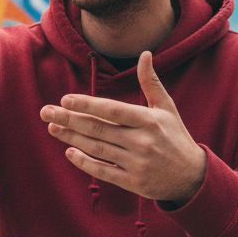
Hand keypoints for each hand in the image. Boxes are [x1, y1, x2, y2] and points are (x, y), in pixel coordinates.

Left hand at [40, 51, 206, 202]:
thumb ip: (151, 82)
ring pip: (97, 149)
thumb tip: (145, 54)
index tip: (65, 99)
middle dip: (69, 119)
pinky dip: (85, 162)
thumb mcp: (167, 108)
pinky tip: (69, 152)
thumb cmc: (176, 137)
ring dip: (71, 138)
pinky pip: (103, 171)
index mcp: (149, 121)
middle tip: (46, 112)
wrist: (192, 177)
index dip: (87, 104)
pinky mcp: (133, 183)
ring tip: (53, 128)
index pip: (112, 110)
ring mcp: (137, 163)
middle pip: (98, 129)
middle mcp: (142, 142)